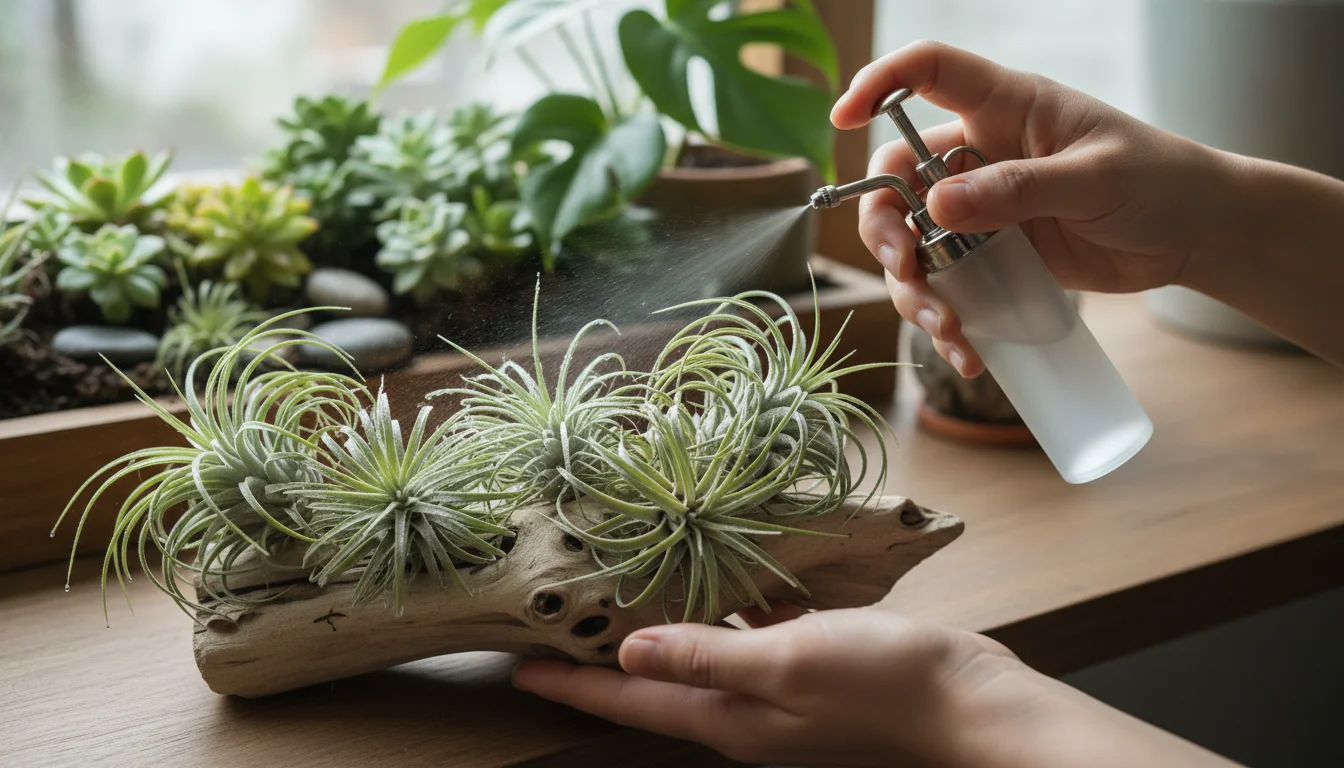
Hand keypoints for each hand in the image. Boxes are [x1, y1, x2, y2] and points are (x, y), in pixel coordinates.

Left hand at [511, 604, 1018, 766]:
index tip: (520, 665)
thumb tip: (632, 653)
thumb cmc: (885, 684)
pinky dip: (730, 609)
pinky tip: (727, 575)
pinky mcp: (813, 668)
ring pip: (703, 655)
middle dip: (606, 657)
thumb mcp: (788, 662)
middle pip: (657, 684)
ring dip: (664, 626)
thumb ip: (709, 656)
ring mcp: (781, 692)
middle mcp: (748, 711)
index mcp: (733, 718)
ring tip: (624, 588)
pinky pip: (752, 636)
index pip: (632, 703)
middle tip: (562, 619)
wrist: (973, 704)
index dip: (574, 684)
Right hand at [832, 41, 1245, 376]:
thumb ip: (1018, 189)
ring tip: (946, 326)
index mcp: (1005, 108)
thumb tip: (936, 203)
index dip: (879, 84)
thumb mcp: (1095, 179)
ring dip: (914, 287)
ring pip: (913, 241)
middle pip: (896, 177)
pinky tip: (965, 349)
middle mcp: (980, 154)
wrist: (1198, 234)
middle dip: (884, 226)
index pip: (927, 72)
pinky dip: (947, 318)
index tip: (844, 117)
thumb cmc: (1160, 180)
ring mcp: (982, 208)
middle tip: (905, 267)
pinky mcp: (994, 255)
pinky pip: (948, 284)